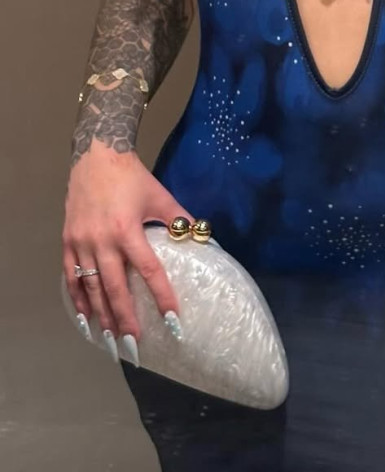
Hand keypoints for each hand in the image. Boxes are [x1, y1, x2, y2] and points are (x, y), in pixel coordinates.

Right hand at [62, 149, 192, 363]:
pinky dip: (78, 299)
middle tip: (135, 344)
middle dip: (125, 318)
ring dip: (102, 315)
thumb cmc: (132, 176)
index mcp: (127, 230)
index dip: (162, 296)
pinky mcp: (68, 241)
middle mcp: (102, 241)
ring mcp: (81, 243)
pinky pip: (71, 276)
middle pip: (115, 288)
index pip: (148, 271)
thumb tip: (202, 235)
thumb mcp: (160, 196)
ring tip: (111, 339)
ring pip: (91, 288)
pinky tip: (86, 317)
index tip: (172, 319)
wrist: (96, 156)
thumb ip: (180, 218)